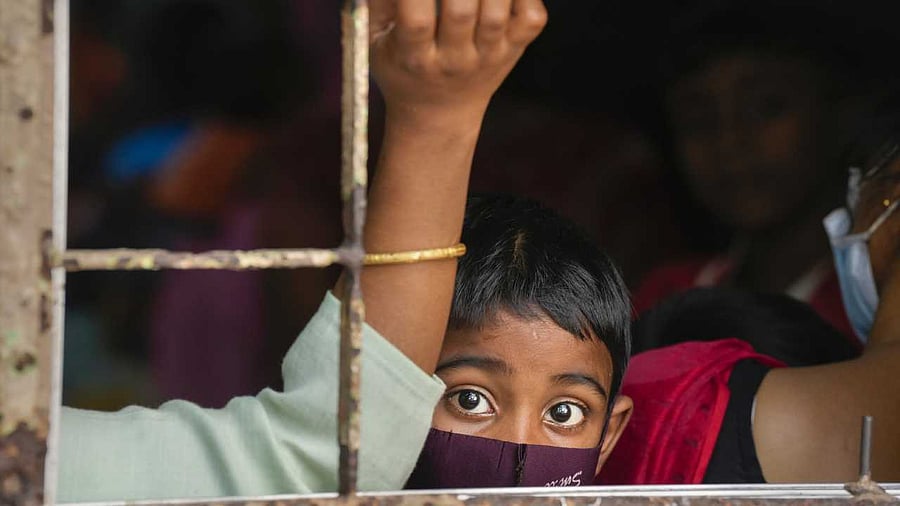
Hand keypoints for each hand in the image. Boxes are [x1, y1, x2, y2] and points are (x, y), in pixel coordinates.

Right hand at [370, 0, 546, 119]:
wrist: (440, 114)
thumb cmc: (401, 65)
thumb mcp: (375, 41)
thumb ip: (378, 2)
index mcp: (415, 57)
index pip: (416, 20)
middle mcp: (455, 60)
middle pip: (460, 11)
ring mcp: (488, 56)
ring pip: (496, 13)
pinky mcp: (514, 48)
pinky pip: (531, 18)